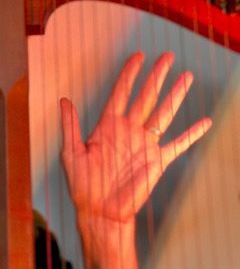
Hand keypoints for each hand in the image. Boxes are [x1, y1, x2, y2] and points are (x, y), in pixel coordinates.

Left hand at [60, 52, 211, 222]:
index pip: (121, 92)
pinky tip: (204, 122)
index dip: (129, 74)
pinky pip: (178, 144)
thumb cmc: (82, 184)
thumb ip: (70, 126)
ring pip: (163, 114)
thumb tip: (64, 100)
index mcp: (107, 126)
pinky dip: (192, 134)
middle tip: (168, 57)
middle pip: (146, 97)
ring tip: (187, 76)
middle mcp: (128, 131)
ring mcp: (145, 145)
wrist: (100, 212)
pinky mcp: (157, 161)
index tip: (138, 56)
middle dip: (157, 76)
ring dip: (176, 96)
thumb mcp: (71, 153)